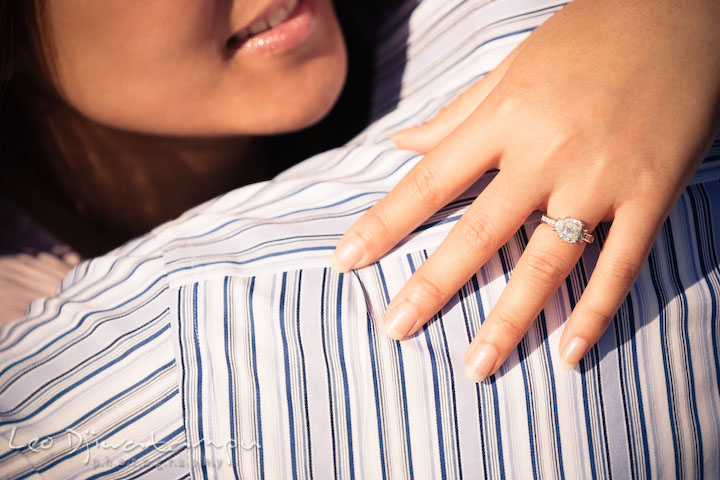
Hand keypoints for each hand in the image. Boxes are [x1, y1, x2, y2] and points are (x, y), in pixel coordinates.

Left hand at [331, 0, 719, 379]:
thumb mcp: (513, 66)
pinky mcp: (651, 193)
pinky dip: (597, 312)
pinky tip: (571, 352)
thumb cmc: (590, 34)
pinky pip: (620, 264)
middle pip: (478, 233)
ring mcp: (601, 178)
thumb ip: (456, 114)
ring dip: (509, 320)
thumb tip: (400, 146)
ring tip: (477, 366)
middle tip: (395, 331)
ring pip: (547, 263)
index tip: (347, 261)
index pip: (428, 183)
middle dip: (432, 287)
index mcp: (505, 117)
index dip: (383, 225)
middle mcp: (546, 152)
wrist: (683, 11)